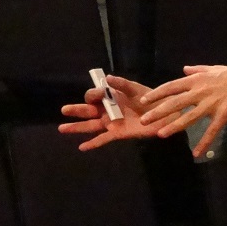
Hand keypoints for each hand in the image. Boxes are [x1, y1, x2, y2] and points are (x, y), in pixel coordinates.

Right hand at [59, 74, 173, 150]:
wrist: (164, 113)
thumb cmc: (150, 98)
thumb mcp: (135, 89)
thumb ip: (121, 84)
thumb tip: (107, 78)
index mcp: (110, 96)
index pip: (94, 95)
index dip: (92, 95)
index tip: (97, 95)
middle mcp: (107, 109)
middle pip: (87, 110)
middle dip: (75, 110)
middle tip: (63, 110)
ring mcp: (111, 122)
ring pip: (90, 125)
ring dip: (76, 127)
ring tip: (62, 128)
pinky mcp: (118, 133)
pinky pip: (102, 139)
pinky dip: (92, 143)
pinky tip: (81, 147)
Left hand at [137, 63, 226, 156]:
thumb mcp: (214, 69)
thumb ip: (197, 70)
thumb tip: (183, 69)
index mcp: (197, 80)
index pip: (171, 87)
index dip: (156, 94)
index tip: (143, 101)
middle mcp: (201, 91)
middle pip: (175, 102)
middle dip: (158, 111)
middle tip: (144, 120)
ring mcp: (212, 103)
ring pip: (189, 117)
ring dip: (174, 126)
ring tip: (160, 134)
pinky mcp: (224, 114)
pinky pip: (211, 130)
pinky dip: (204, 142)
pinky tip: (195, 153)